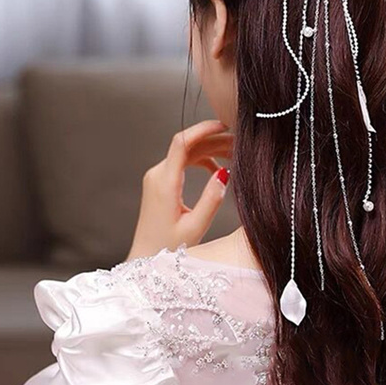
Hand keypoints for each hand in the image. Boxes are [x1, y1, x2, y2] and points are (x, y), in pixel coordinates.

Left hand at [126, 120, 233, 260]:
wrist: (145, 259)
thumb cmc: (168, 249)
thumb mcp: (195, 227)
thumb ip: (211, 200)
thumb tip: (225, 173)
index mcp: (165, 183)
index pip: (182, 142)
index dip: (203, 129)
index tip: (224, 125)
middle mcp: (158, 175)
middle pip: (189, 145)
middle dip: (215, 141)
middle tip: (240, 144)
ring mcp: (157, 177)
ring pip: (187, 153)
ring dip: (210, 150)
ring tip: (234, 154)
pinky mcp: (160, 182)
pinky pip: (183, 163)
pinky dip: (202, 161)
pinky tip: (217, 170)